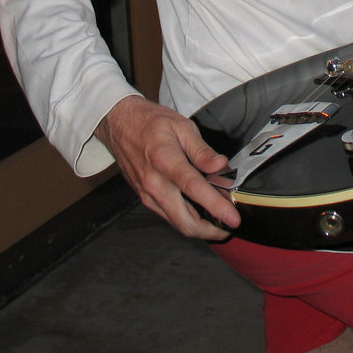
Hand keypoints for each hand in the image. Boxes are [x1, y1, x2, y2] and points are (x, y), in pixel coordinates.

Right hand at [96, 95, 239, 239]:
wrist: (119, 124)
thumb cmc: (150, 122)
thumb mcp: (182, 126)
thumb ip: (202, 150)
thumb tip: (220, 166)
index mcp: (165, 161)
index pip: (195, 189)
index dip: (217, 207)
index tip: (233, 218)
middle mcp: (154, 183)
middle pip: (185, 221)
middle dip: (211, 231)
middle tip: (230, 225)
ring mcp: (147, 194)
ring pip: (177, 223)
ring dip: (200, 228)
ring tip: (219, 218)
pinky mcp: (145, 198)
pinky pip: (168, 216)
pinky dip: (187, 219)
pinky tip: (200, 210)